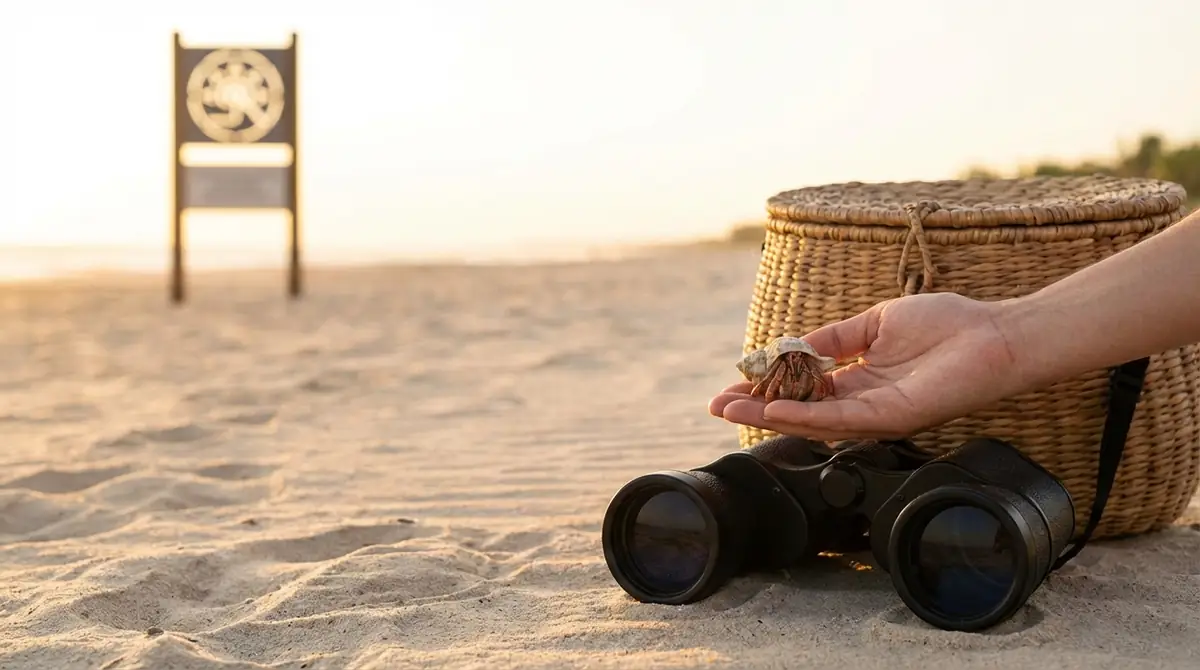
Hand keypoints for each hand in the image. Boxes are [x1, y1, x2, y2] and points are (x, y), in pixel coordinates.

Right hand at [708, 292, 1029, 440]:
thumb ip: (836, 337)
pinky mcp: (892, 416)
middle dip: (756, 408)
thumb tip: (795, 344)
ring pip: (813, 421)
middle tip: (717, 406)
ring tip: (733, 410)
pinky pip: (841, 419)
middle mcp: (863, 400)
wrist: (993, 334)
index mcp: (859, 378)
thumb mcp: (876, 321)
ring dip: (770, 416)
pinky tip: (777, 411)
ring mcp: (876, 412)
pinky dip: (806, 416)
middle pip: (799, 410)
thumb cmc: (946, 324)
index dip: (767, 387)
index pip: (802, 388)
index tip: (732, 384)